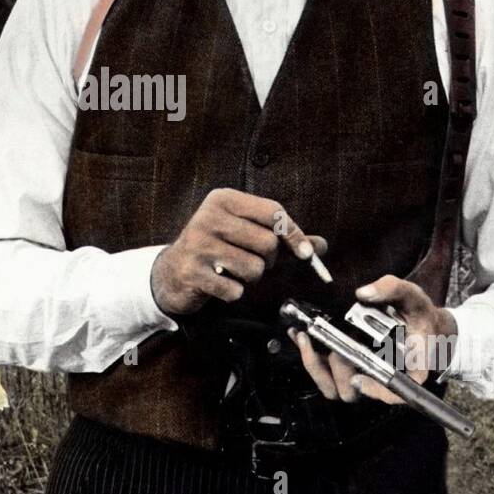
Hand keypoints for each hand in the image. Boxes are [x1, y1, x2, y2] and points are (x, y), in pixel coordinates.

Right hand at [150, 188, 327, 315]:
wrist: (171, 272)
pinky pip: (235, 290)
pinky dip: (234, 293)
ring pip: (254, 269)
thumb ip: (283, 237)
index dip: (293, 234)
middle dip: (267, 260)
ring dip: (250, 278)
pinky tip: (219, 284)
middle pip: (267, 243)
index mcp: (224, 199)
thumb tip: (321, 246)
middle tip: (251, 261)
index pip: (273, 212)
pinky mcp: (192, 272)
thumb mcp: (245, 233)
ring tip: (232, 271)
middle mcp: (209, 216)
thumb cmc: (216, 248)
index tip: (304, 253)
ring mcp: (198, 244)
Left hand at [287, 274, 457, 403]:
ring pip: (334, 387)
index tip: (359, 377)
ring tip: (304, 337)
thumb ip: (391, 289)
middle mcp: (382, 379)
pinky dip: (309, 358)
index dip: (377, 392)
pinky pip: (325, 375)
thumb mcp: (412, 296)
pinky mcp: (347, 370)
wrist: (419, 323)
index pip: (395, 393)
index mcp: (409, 370)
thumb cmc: (418, 314)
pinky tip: (298, 335)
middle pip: (355, 391)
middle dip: (338, 368)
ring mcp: (363, 376)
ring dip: (316, 365)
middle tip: (330, 343)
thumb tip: (363, 293)